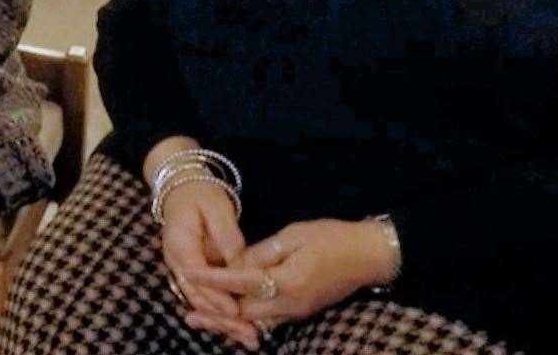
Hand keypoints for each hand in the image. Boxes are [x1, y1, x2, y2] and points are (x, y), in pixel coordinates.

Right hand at [159, 179, 260, 349]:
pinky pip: (203, 295)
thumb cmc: (200, 194)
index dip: (215, 295)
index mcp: (179, 243)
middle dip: (221, 318)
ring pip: (199, 300)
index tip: (235, 310)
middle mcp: (176, 261)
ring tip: (247, 336)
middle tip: (247, 333)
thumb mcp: (216, 207)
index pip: (196, 276)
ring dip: (221, 320)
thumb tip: (240, 265)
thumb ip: (228, 237)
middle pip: (196, 296)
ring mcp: (182, 268)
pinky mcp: (191, 272)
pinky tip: (237, 325)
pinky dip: (219, 312)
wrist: (181, 187)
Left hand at [186, 219, 394, 330]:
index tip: (190, 273)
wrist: (370, 256)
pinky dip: (243, 318)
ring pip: (253, 321)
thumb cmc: (333, 238)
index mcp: (287, 282)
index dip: (213, 279)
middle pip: (243, 314)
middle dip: (215, 311)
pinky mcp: (300, 311)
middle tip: (187, 308)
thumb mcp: (294, 235)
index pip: (240, 283)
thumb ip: (262, 251)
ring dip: (227, 319)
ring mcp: (295, 311)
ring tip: (199, 317)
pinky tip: (227, 312)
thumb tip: (234, 263)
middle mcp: (289, 304)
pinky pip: (265, 319)